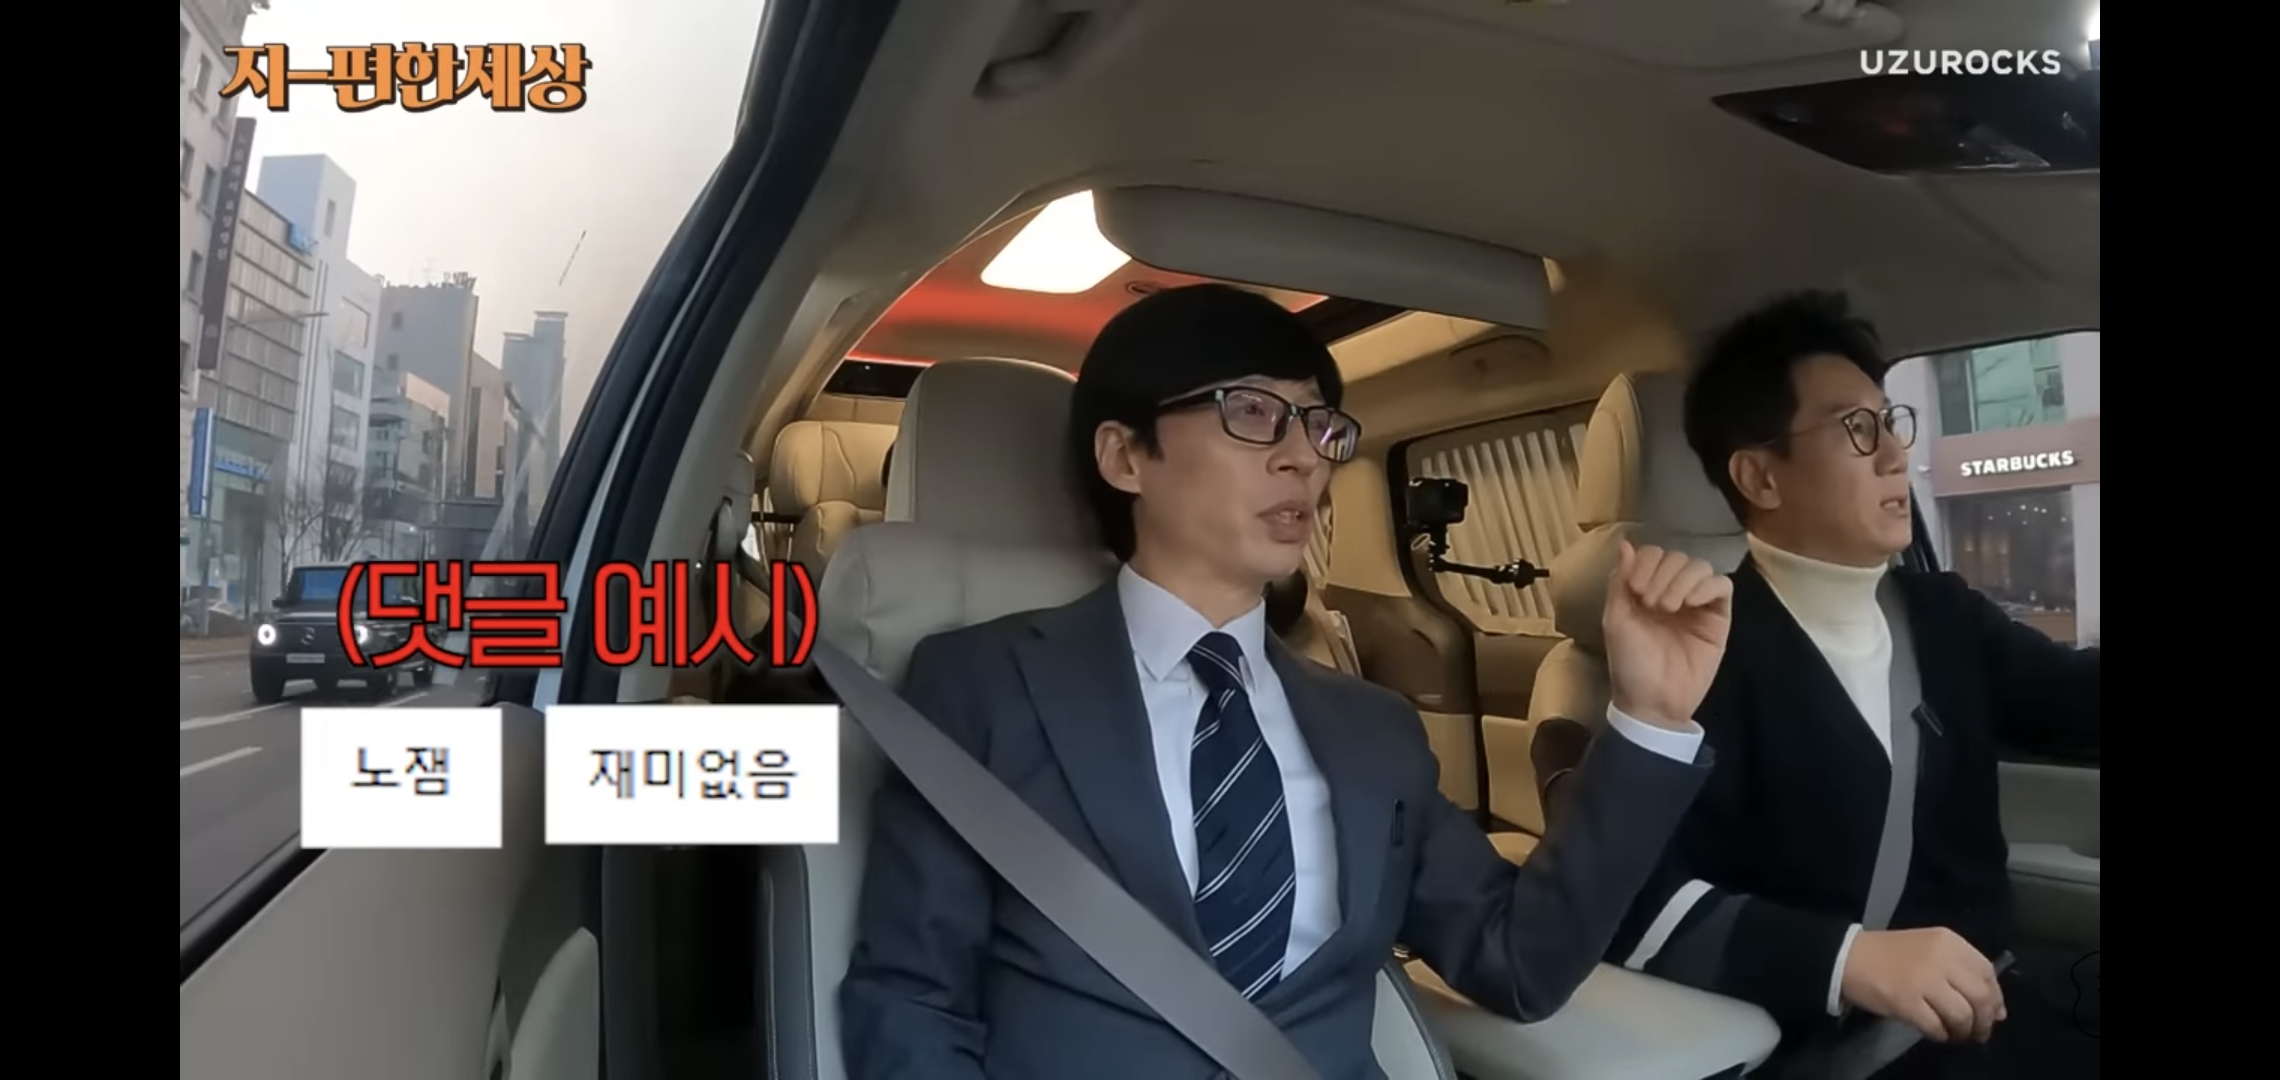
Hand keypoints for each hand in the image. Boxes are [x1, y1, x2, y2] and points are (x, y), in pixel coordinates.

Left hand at [1603, 540, 1731, 727]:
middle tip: (1652, 605)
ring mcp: (1697, 604)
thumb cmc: (1630, 663)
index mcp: (1646, 589)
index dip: (1646, 564)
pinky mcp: (1718, 618)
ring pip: (1700, 567)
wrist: (1653, 700)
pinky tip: (1690, 604)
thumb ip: (1621, 580)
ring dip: (1682, 580)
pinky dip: (1706, 587)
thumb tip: (1626, 544)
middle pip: (1677, 557)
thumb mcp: (1616, 619)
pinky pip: (1722, 586)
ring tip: (1669, 608)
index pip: (1653, 554)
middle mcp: (1672, 592)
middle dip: (1662, 575)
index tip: (1636, 591)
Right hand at [1841, 928, 2006, 1042]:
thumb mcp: (1932, 950)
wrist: (1848, 957)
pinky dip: (1940, 1035)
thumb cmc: (1892, 954)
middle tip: (1978, 1032)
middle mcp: (1941, 958)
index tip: (1991, 1013)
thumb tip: (1998, 1011)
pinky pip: (1936, 1026)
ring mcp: (1923, 980)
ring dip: (1963, 1031)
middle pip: (1980, 997)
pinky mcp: (1906, 1001)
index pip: (1988, 973)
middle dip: (1984, 1021)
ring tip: (1956, 1034)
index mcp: (1949, 941)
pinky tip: (1935, 1032)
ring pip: (1962, 1015)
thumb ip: (1965, 973)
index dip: (1995, 998)